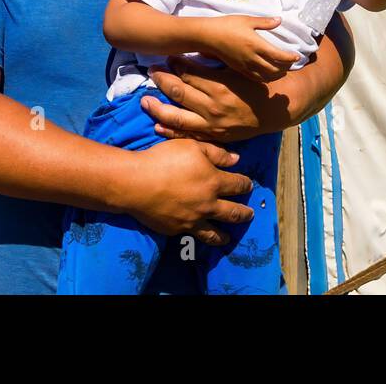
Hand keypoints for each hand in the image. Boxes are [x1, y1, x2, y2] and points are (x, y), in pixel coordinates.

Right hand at [127, 138, 254, 244]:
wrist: (136, 183)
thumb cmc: (165, 159)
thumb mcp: (193, 146)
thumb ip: (217, 153)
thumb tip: (236, 160)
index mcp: (214, 182)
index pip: (238, 185)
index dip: (245, 185)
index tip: (248, 186)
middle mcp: (208, 205)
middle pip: (234, 212)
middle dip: (244, 213)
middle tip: (249, 214)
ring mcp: (193, 220)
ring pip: (215, 233)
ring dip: (225, 235)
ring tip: (228, 238)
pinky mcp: (177, 229)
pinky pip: (192, 235)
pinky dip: (200, 236)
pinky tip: (200, 235)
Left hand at [143, 57, 293, 142]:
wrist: (276, 111)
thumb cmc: (258, 85)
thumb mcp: (240, 69)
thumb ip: (218, 61)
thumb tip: (198, 47)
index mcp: (220, 86)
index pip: (189, 73)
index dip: (175, 63)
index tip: (168, 57)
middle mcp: (213, 106)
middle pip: (178, 91)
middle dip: (162, 79)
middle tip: (152, 71)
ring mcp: (212, 124)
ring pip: (176, 116)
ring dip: (157, 107)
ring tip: (144, 100)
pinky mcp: (213, 136)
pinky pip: (187, 135)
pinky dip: (170, 130)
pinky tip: (157, 124)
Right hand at [199, 14, 298, 81]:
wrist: (209, 36)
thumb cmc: (228, 25)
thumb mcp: (248, 20)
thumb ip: (265, 22)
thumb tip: (280, 20)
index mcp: (257, 45)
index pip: (278, 56)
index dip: (290, 58)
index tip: (297, 57)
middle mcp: (252, 58)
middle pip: (274, 69)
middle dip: (286, 68)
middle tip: (291, 64)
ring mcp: (245, 65)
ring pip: (265, 76)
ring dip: (276, 75)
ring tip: (282, 71)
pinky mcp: (239, 69)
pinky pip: (255, 77)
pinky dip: (265, 78)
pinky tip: (267, 74)